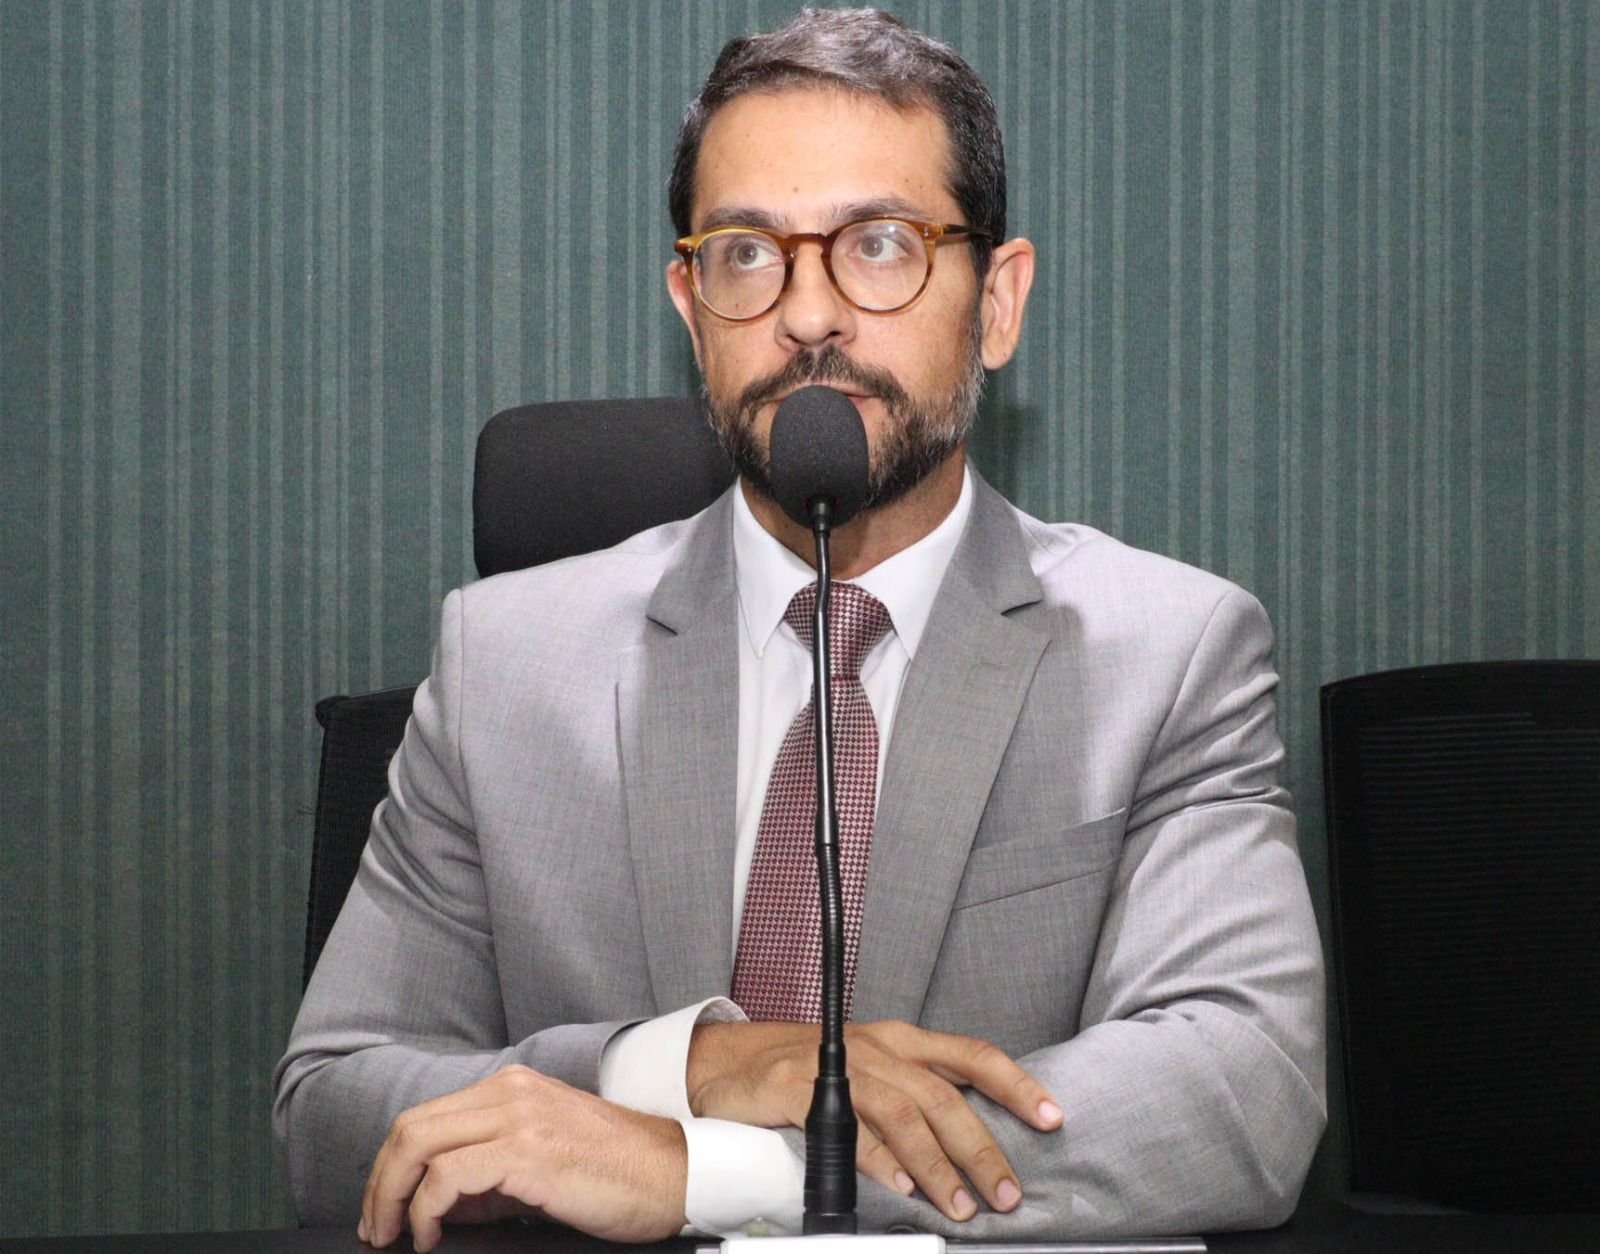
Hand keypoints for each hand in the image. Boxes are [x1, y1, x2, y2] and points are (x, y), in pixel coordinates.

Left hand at [359, 1065, 686, 1250]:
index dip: (390, 1168)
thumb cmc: (617, 1174)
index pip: (424, 1119)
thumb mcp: (540, 1166)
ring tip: (396, 1235)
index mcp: (511, 1088)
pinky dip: (425, 1210)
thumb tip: (435, 1206)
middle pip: (410, 1127)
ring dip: (392, 1198)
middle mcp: (509, 1092)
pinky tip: (432, 1235)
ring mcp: (518, 1116)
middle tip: (376, 1228)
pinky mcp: (527, 1150)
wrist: (674, 1174)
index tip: (383, 1211)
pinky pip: (447, 1177)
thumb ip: (488, 1176)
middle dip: (380, 1183)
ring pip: (418, 1144)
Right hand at [686, 1019, 1061, 1221]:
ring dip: (937, 1163)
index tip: (1052, 1115)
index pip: (972, 1055)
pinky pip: (847, 1124)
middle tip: (1005, 1192)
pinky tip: (900, 1186)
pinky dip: (878, 1158)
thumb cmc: (809, 1074)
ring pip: (902, 1111)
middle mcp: (877, 1048)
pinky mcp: (797, 1085)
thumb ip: (916, 1101)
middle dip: (981, 1148)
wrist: (728, 1065)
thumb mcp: (872, 1076)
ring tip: (958, 1202)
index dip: (1016, 1084)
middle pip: (943, 1095)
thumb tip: (973, 1146)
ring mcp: (838, 1064)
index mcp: (902, 1043)